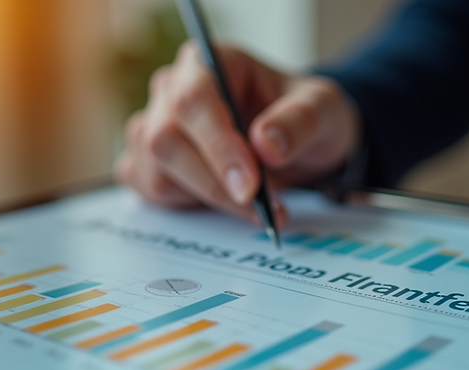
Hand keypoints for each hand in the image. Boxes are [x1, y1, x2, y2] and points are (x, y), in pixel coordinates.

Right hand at [116, 41, 360, 222]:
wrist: (293, 143)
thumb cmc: (300, 117)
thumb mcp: (321, 110)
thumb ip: (298, 122)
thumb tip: (266, 144)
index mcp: (207, 62)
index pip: (193, 99)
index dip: (218, 146)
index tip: (250, 185)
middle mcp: (171, 90)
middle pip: (165, 140)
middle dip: (214, 183)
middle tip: (262, 207)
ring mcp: (153, 127)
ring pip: (157, 172)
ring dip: (209, 200)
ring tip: (257, 207)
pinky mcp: (148, 163)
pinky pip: (152, 192)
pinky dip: (191, 207)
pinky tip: (227, 202)